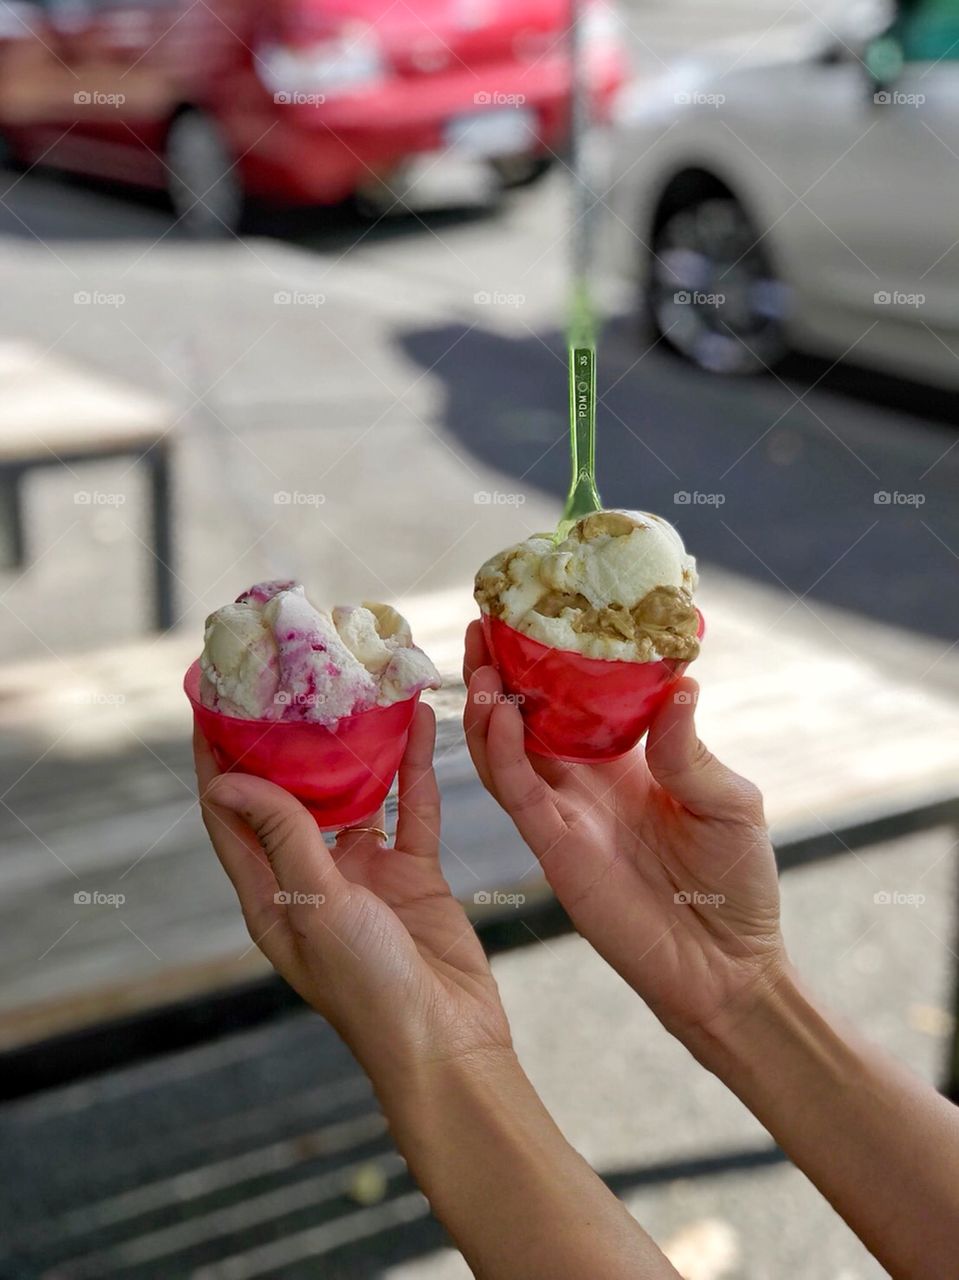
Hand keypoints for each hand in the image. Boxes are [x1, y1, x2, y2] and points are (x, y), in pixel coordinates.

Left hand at [194, 702, 510, 1084]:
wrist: (449, 1044)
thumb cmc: (369, 991)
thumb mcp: (315, 907)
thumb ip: (282, 839)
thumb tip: (228, 780)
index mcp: (269, 896)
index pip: (229, 815)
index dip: (216, 762)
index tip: (213, 704)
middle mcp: (310, 879)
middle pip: (288, 797)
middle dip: (285, 744)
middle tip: (287, 683)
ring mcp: (364, 875)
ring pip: (355, 796)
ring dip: (354, 751)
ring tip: (354, 692)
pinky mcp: (414, 874)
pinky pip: (412, 810)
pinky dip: (416, 770)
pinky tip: (420, 726)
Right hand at [463, 621, 784, 1049]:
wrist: (726, 964)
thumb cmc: (736, 881)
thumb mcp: (728, 801)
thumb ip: (688, 750)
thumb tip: (679, 682)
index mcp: (624, 761)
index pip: (574, 699)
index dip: (550, 660)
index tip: (536, 612)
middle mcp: (583, 781)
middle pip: (526, 715)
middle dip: (501, 671)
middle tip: (484, 622)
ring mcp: (563, 813)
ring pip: (506, 749)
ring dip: (488, 703)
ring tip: (479, 657)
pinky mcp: (553, 846)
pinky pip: (516, 792)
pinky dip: (501, 752)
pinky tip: (497, 711)